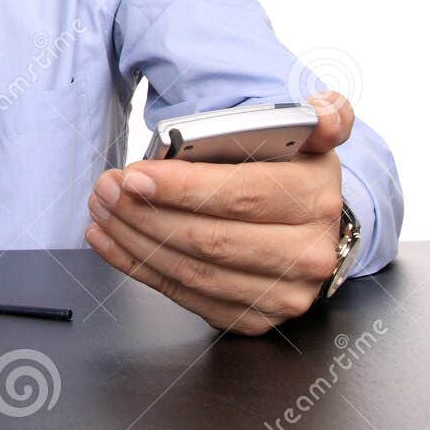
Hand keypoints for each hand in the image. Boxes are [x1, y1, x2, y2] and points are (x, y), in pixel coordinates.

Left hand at [85, 92, 353, 335]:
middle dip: (146, 214)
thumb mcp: (310, 138)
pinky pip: (185, 296)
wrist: (312, 228)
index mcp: (316, 198)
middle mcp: (307, 253)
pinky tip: (110, 240)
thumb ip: (322, 116)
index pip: (242, 195)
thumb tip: (326, 110)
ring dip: (134, 240)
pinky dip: (138, 267)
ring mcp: (282, 294)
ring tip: (103, 208)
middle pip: (211, 240)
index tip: (134, 176)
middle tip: (106, 188)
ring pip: (193, 272)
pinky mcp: (254, 319)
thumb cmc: (292, 175)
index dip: (182, 188)